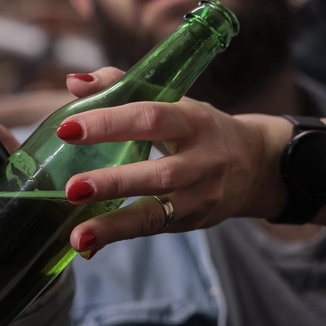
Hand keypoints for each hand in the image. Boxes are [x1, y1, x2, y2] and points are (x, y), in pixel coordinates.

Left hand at [54, 68, 289, 257]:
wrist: (258, 163)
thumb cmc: (197, 127)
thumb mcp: (171, 100)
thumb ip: (121, 86)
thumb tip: (74, 82)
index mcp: (192, 120)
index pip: (150, 118)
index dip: (109, 123)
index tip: (67, 129)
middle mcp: (203, 160)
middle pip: (159, 173)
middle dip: (114, 182)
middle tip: (71, 188)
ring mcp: (203, 195)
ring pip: (160, 213)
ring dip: (115, 225)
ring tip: (78, 235)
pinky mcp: (196, 221)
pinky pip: (155, 230)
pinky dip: (120, 236)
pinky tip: (88, 244)